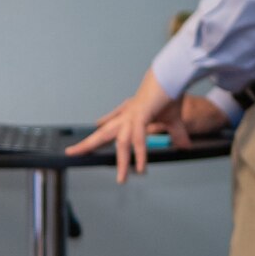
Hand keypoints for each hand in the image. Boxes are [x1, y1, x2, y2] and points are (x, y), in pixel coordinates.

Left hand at [65, 70, 221, 182]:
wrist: (172, 76)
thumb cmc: (169, 94)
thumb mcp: (172, 120)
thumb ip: (175, 134)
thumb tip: (184, 146)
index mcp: (127, 116)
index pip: (107, 129)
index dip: (95, 139)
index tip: (80, 147)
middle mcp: (125, 116)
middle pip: (101, 134)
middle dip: (86, 145)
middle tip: (70, 153)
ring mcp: (131, 116)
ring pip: (120, 142)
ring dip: (121, 162)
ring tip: (122, 179)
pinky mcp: (141, 115)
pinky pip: (137, 139)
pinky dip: (139, 153)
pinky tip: (140, 167)